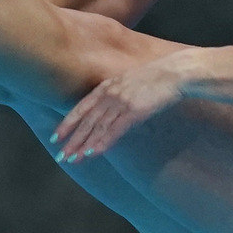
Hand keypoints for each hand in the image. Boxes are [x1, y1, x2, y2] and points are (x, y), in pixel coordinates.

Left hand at [50, 57, 185, 161]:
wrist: (176, 73)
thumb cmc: (157, 78)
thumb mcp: (131, 81)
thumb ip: (117, 93)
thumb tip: (110, 109)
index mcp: (108, 86)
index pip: (81, 107)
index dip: (67, 123)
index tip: (56, 137)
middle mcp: (110, 94)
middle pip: (86, 120)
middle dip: (72, 140)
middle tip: (61, 156)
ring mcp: (121, 102)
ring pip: (97, 127)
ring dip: (83, 145)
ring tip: (72, 159)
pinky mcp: (134, 110)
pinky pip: (114, 130)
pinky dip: (102, 143)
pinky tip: (92, 153)